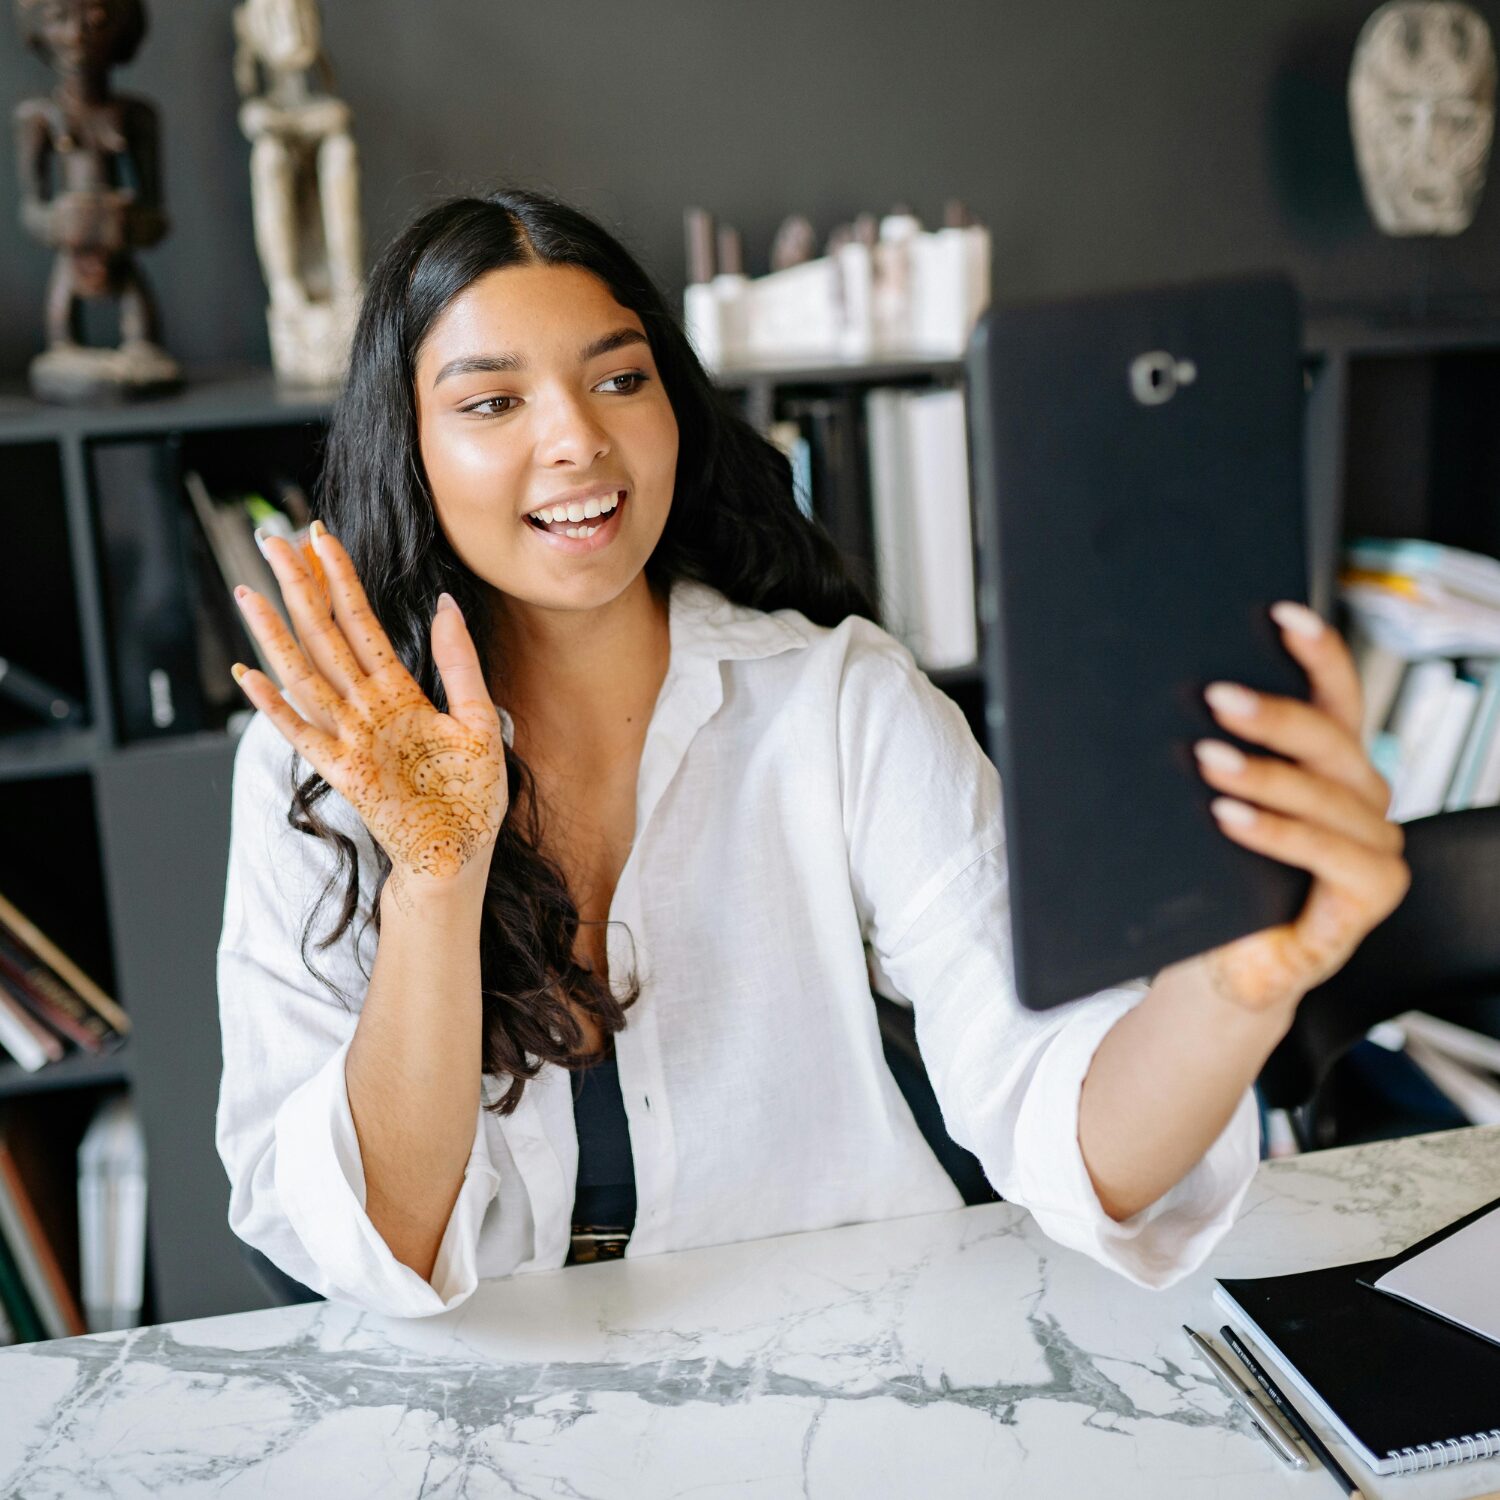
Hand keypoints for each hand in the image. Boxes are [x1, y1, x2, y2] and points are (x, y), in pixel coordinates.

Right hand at [230, 521, 507, 890]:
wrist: (461, 855)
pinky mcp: (343, 771)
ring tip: (250, 591)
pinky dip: (274, 705)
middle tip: (274, 538)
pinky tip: (249, 674)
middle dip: (300, 586)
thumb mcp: (479, 719)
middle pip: (326, 634)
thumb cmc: (471, 797)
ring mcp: (351, 737)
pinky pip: (302, 732)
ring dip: (276, 633)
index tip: (321, 536)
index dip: (341, 579)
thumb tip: (446, 604)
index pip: (362, 622)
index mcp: (399, 691)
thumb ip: (460, 663)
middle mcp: (368, 707)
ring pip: (306, 672)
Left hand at [1188, 600, 1410, 1015]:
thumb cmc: (1213, 876)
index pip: (1333, 691)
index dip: (1315, 650)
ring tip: (1208, 760)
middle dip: (1272, 714)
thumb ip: (1200, 753)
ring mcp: (1374, 843)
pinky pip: (1332, 854)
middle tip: (1215, 697)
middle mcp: (1361, 794)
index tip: (1280, 613)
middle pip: (1330, 738)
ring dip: (1265, 775)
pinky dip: (1279, 834)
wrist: (1221, 960)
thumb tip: (1132, 695)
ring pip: (1328, 795)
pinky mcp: (1372, 893)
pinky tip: (1231, 818)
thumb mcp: (1202, 803)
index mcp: (1328, 760)